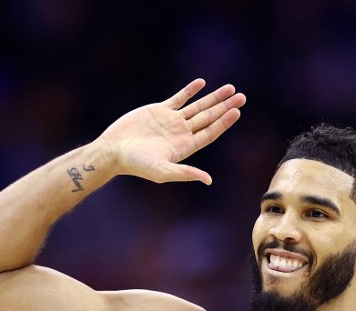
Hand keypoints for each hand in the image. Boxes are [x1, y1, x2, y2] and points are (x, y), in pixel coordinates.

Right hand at [97, 78, 245, 184]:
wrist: (113, 150)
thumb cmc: (136, 164)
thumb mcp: (162, 171)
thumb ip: (185, 173)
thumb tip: (208, 180)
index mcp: (185, 147)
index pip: (210, 132)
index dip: (224, 122)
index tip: (236, 111)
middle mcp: (181, 133)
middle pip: (208, 117)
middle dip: (225, 106)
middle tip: (242, 96)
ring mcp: (171, 121)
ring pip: (197, 106)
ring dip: (213, 97)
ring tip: (230, 88)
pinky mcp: (159, 111)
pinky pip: (178, 98)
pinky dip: (190, 91)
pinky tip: (202, 83)